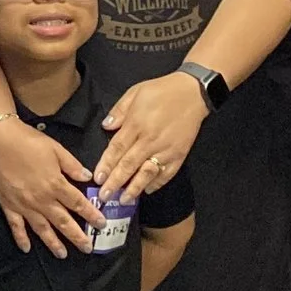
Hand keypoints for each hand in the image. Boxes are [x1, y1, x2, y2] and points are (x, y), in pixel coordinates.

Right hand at [0, 119, 100, 257]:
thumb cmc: (29, 141)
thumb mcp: (56, 149)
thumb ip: (72, 165)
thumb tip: (88, 177)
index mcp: (56, 184)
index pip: (78, 204)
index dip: (91, 215)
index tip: (101, 225)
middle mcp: (42, 200)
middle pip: (63, 222)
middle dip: (77, 236)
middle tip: (87, 248)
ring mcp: (24, 206)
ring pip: (42, 229)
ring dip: (54, 243)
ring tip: (63, 255)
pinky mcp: (8, 206)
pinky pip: (16, 226)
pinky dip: (21, 238)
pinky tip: (27, 249)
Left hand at [95, 71, 208, 201]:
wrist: (193, 92)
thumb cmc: (162, 91)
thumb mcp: (135, 92)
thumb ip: (119, 110)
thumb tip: (106, 126)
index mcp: (136, 124)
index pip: (117, 149)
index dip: (106, 165)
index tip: (97, 178)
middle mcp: (150, 140)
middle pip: (128, 165)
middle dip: (115, 182)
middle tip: (104, 196)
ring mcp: (166, 149)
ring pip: (147, 173)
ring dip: (134, 188)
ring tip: (123, 200)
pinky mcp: (179, 155)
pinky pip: (166, 174)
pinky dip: (156, 184)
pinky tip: (146, 190)